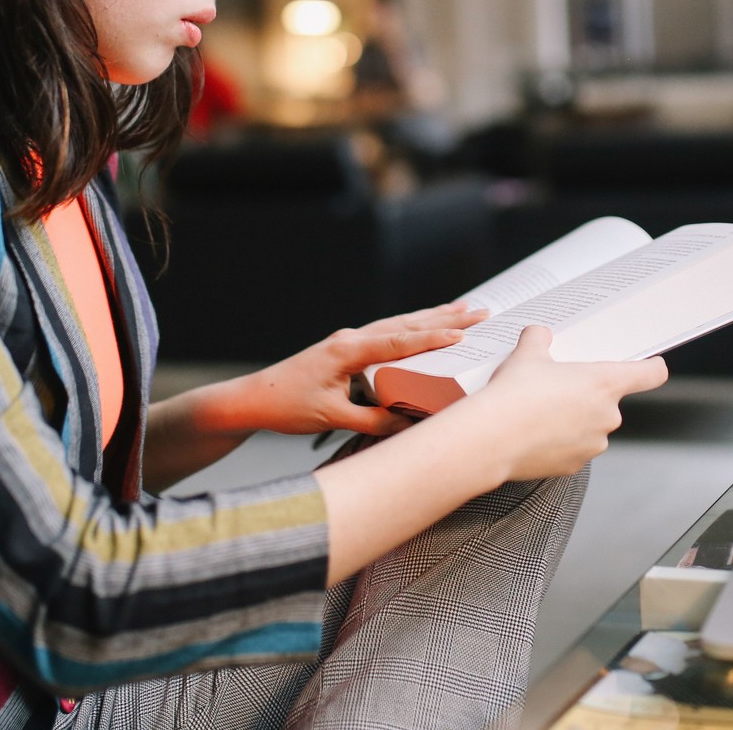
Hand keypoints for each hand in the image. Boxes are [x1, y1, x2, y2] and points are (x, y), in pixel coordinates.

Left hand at [222, 301, 488, 437]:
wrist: (253, 398)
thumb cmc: (287, 406)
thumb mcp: (332, 418)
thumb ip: (373, 420)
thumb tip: (410, 422)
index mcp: (347, 351)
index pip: (399, 342)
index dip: (433, 338)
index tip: (463, 333)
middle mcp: (350, 339)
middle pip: (405, 324)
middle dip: (444, 317)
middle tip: (479, 311)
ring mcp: (348, 341)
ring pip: (398, 324)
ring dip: (431, 317)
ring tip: (463, 310)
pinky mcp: (346, 349)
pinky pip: (387, 333)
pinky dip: (411, 328)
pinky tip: (424, 327)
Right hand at [458, 325, 667, 480]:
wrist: (491, 438)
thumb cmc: (515, 394)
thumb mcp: (526, 354)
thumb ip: (539, 339)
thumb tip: (539, 334)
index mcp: (604, 384)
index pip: (650, 374)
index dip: (652, 367)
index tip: (652, 364)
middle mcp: (607, 416)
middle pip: (609, 401)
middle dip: (587, 395)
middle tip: (558, 387)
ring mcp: (593, 444)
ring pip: (590, 426)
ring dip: (573, 420)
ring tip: (540, 412)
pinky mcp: (574, 466)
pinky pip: (573, 448)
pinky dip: (559, 442)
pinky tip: (534, 433)